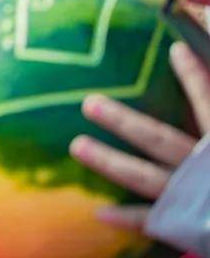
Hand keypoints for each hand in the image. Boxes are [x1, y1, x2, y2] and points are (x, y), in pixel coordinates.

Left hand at [69, 42, 209, 231]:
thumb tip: (208, 50)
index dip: (194, 76)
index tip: (175, 50)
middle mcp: (207, 169)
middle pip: (160, 139)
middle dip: (124, 122)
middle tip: (88, 103)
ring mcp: (197, 198)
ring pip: (147, 178)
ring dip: (110, 162)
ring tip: (78, 146)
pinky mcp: (192, 225)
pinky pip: (158, 222)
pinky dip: (131, 218)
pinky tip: (100, 213)